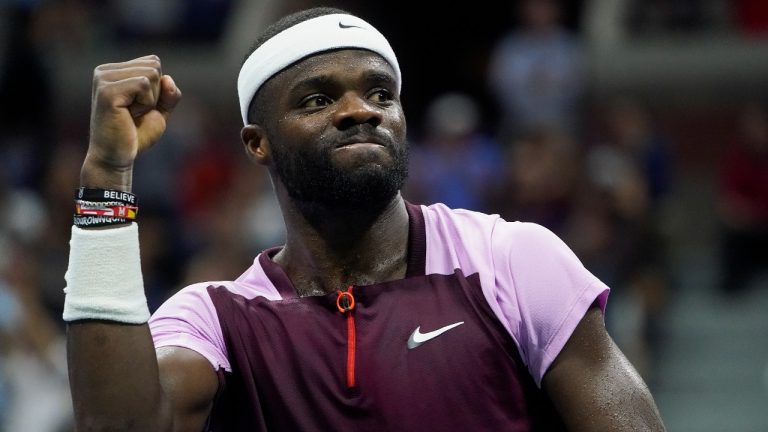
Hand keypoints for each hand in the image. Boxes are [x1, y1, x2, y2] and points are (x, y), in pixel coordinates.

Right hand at [82, 55, 181, 189]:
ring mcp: (103, 79)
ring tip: (131, 114)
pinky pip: (143, 85)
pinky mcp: (107, 91)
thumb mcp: (159, 110)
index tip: (139, 106)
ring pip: (151, 74)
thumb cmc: (135, 135)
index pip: (153, 62)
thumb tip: (167, 78)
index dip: (157, 88)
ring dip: (150, 100)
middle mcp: (104, 71)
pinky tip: (129, 115)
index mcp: (113, 71)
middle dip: (155, 93)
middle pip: (154, 65)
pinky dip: (146, 103)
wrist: (117, 158)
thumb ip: (168, 93)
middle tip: (135, 112)